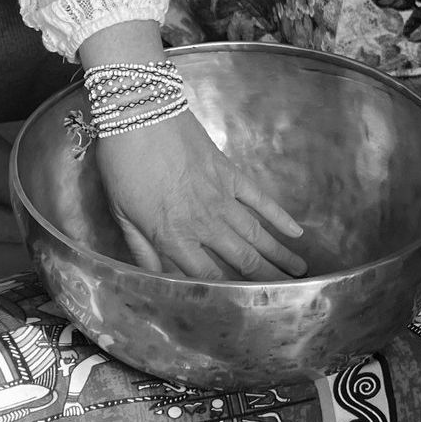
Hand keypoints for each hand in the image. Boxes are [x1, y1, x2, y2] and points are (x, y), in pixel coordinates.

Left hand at [96, 110, 306, 279]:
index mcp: (173, 236)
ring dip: (279, 256)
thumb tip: (155, 278)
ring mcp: (221, 197)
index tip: (248, 310)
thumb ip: (141, 248)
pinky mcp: (229, 173)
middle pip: (241, 261)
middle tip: (289, 296)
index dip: (229, 296)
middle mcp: (203, 223)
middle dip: (266, 282)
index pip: (207, 278)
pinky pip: (259, 199)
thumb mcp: (121, 211)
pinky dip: (278, 216)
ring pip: (256, 234)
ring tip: (300, 272)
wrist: (139, 112)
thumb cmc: (122, 162)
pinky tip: (295, 231)